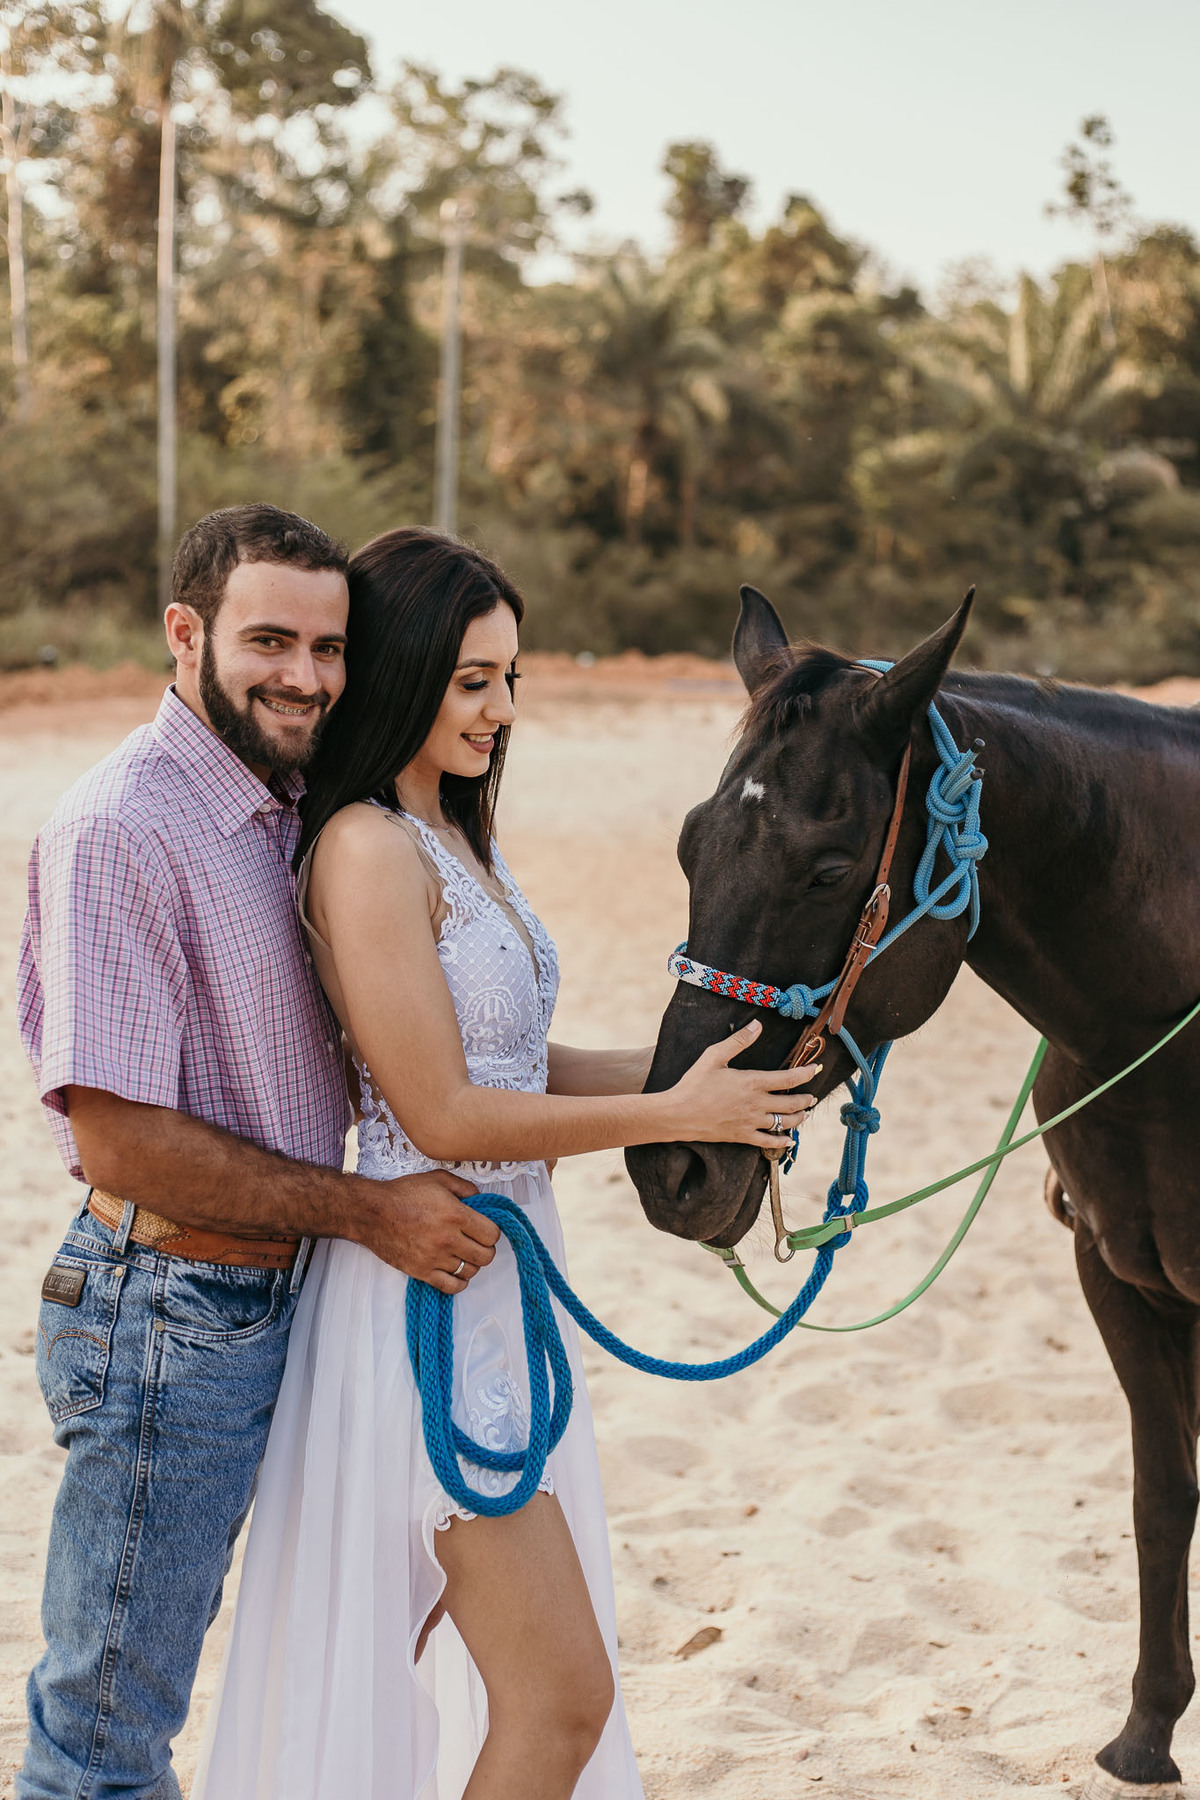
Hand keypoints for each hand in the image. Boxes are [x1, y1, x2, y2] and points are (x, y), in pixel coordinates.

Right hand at [362, 1169, 499, 1292]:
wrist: (372, 1212)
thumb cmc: (403, 1194)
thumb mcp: (438, 1179)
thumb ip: (465, 1188)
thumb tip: (481, 1200)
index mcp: (455, 1214)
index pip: (492, 1235)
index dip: (491, 1232)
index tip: (483, 1229)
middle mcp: (448, 1239)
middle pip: (485, 1257)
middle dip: (485, 1249)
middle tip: (476, 1242)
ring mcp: (434, 1257)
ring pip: (470, 1271)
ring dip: (471, 1263)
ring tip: (462, 1254)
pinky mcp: (422, 1271)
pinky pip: (452, 1287)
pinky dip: (459, 1281)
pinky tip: (454, 1270)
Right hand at [659, 1019, 820, 1148]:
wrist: (678, 1114)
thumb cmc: (694, 1083)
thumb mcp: (714, 1056)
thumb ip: (738, 1041)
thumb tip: (757, 1025)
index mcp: (752, 1083)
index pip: (789, 1078)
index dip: (806, 1073)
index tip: (816, 1069)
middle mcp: (756, 1104)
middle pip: (791, 1103)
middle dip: (806, 1099)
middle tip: (813, 1096)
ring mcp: (751, 1122)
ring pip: (784, 1123)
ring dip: (798, 1117)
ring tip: (805, 1113)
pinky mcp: (742, 1136)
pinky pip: (768, 1142)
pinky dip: (782, 1141)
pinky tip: (789, 1140)